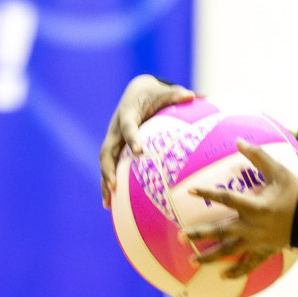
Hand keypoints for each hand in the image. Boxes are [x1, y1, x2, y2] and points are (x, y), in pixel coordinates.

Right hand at [99, 74, 195, 207]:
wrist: (136, 92)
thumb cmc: (154, 94)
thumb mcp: (164, 92)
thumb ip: (176, 95)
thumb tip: (192, 95)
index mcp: (127, 114)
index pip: (128, 127)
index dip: (132, 138)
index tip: (138, 150)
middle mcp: (115, 128)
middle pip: (107, 151)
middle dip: (108, 169)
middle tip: (114, 185)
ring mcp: (113, 139)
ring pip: (105, 162)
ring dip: (105, 181)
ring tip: (107, 203)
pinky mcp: (114, 148)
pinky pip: (109, 167)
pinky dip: (108, 183)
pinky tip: (111, 204)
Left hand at [180, 139, 297, 278]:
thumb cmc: (296, 193)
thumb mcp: (278, 171)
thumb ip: (258, 156)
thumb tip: (239, 140)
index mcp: (254, 206)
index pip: (225, 198)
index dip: (207, 193)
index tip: (190, 191)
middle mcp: (251, 226)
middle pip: (220, 232)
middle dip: (199, 234)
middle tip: (181, 236)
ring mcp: (257, 241)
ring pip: (229, 251)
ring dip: (210, 257)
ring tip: (192, 260)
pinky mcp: (265, 251)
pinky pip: (249, 264)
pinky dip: (237, 272)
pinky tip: (224, 277)